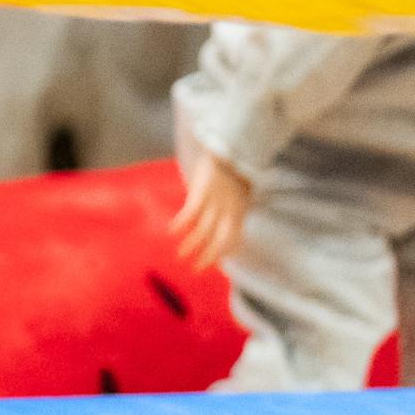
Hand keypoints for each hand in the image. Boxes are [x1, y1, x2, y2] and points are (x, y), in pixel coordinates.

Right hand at [169, 156, 252, 272]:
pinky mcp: (202, 192)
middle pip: (220, 239)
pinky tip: (172, 231)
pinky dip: (182, 223)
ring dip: (192, 245)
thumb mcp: (242, 187)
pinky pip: (191, 212)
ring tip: (181, 256)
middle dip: (208, 256)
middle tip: (196, 269)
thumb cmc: (236, 165)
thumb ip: (234, 202)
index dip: (223, 252)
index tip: (215, 264)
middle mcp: (229, 210)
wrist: (231, 145)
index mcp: (240, 209)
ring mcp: (216, 202)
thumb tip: (228, 212)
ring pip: (204, 230)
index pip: (233, 237)